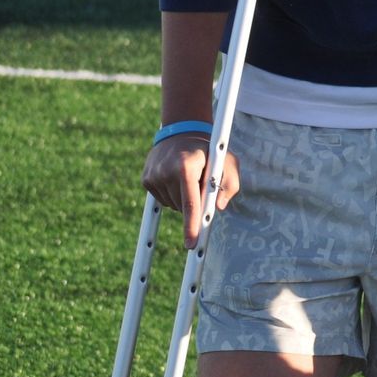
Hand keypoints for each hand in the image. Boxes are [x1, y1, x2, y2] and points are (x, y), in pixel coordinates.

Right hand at [142, 133, 238, 248]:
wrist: (182, 133)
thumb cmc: (210, 152)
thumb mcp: (228, 162)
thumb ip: (230, 184)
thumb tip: (218, 208)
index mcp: (187, 166)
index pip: (190, 203)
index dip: (191, 225)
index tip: (192, 244)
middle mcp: (166, 170)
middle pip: (181, 207)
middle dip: (194, 204)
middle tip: (200, 183)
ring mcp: (153, 175)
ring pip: (172, 206)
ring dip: (182, 200)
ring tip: (188, 178)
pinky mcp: (146, 179)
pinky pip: (162, 200)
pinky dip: (172, 196)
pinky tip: (176, 180)